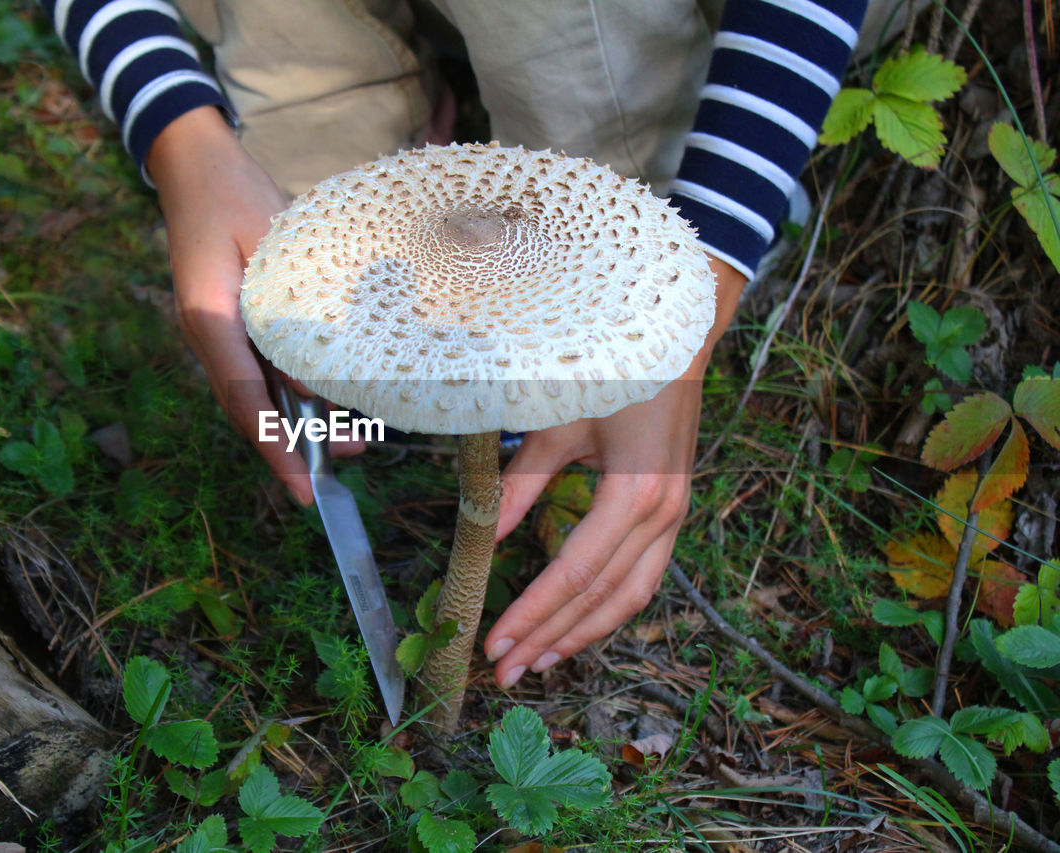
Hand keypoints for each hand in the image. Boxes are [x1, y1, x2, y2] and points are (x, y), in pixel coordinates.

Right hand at [147, 107, 362, 504]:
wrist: (196, 164)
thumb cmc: (233, 193)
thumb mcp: (270, 247)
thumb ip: (290, 315)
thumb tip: (316, 382)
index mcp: (210, 318)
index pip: (244, 399)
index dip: (274, 447)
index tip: (301, 487)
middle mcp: (209, 334)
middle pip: (251, 407)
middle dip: (294, 444)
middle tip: (344, 467)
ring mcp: (217, 329)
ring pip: (259, 391)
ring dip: (301, 419)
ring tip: (352, 442)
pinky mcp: (231, 320)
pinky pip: (262, 367)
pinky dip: (295, 389)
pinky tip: (331, 399)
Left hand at [483, 257, 745, 686]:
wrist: (676, 342)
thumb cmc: (612, 372)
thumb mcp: (558, 422)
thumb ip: (520, 481)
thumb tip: (481, 534)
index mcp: (635, 493)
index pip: (574, 571)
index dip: (533, 611)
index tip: (495, 640)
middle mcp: (662, 516)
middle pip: (600, 595)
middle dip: (550, 636)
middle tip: (505, 670)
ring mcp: (674, 519)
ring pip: (629, 597)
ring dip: (582, 634)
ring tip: (539, 663)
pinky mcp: (671, 516)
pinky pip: (641, 578)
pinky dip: (607, 609)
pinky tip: (576, 626)